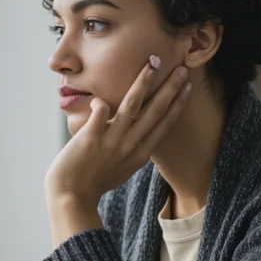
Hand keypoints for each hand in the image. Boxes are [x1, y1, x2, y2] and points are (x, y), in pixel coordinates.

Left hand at [44, 56, 190, 205]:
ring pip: (132, 106)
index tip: (188, 86)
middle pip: (156, 111)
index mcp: (141, 153)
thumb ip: (133, 149)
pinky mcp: (91, 138)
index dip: (178, 104)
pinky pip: (99, 115)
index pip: (165, 124)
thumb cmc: (96, 181)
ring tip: (153, 64)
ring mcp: (112, 141)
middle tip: (182, 67)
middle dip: (170, 88)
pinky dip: (100, 105)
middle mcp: (131, 145)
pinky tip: (99, 97)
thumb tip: (139, 135)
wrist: (72, 196)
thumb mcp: (124, 167)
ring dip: (144, 84)